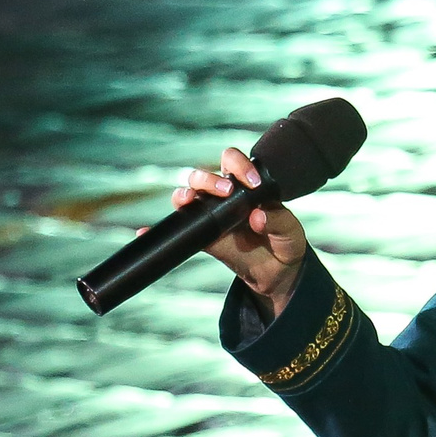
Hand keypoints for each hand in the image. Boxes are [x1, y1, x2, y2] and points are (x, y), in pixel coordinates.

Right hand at [174, 145, 307, 316]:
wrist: (277, 274)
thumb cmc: (285, 244)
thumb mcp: (291, 233)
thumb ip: (279, 221)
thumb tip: (257, 215)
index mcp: (246, 186)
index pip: (233, 161)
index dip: (239, 165)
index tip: (252, 183)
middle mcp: (224, 196)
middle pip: (204, 175)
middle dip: (209, 179)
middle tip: (226, 193)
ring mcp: (210, 216)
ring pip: (188, 195)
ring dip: (184, 194)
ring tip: (189, 201)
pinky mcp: (202, 237)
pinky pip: (178, 230)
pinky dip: (159, 230)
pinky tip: (144, 232)